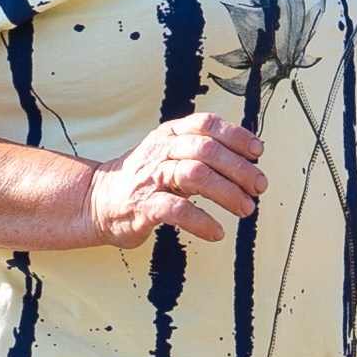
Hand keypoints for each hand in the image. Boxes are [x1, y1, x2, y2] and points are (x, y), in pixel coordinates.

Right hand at [87, 112, 266, 247]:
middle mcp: (161, 150)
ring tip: (245, 209)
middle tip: (259, 187)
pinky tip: (216, 232)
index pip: (207, 124)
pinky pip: (177, 211)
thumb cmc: (144, 179)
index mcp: (170, 133)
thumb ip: (202, 150)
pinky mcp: (143, 206)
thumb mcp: (170, 153)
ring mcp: (151, 177)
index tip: (257, 152)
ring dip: (227, 193)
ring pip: (195, 175)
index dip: (236, 135)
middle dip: (239, 168)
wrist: (97, 201)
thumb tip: (249, 158)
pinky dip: (202, 222)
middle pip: (206, 149)